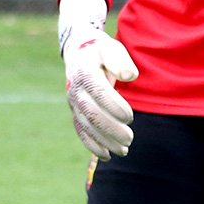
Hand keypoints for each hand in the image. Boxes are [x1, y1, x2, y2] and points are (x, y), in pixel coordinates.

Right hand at [59, 0, 138, 158]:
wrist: (80, 53)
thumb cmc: (100, 51)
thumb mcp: (111, 47)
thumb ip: (120, 60)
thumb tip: (129, 76)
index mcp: (85, 72)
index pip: (97, 92)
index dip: (113, 107)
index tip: (130, 117)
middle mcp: (76, 90)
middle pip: (91, 114)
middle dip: (110, 129)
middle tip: (130, 138)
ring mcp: (74, 103)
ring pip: (87, 126)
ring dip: (105, 140)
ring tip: (124, 150)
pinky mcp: (75, 113)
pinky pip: (81, 131)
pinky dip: (93, 145)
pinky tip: (108, 155)